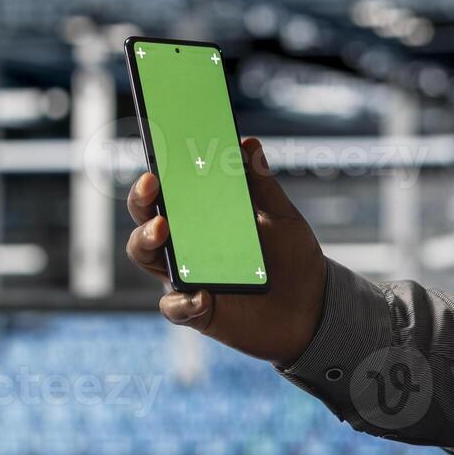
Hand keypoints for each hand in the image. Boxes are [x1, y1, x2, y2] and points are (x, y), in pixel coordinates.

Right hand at [125, 137, 325, 366]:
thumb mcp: (280, 216)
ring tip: (162, 230)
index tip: (154, 160)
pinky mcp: (196, 311)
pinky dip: (183, 302)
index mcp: (199, 220)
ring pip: (145, 256)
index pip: (165, 194)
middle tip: (150, 185)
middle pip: (145, 219)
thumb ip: (261, 184)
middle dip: (140, 200)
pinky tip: (204, 296)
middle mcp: (184, 246)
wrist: (313, 307)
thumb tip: (246, 143)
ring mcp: (186, 278)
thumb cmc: (291, 258)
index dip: (152, 177)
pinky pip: (175, 307)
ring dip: (145, 240)